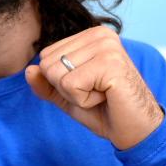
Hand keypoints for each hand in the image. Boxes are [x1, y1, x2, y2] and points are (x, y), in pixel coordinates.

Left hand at [25, 26, 163, 149]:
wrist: (136, 131)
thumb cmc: (104, 111)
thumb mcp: (67, 96)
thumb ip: (46, 83)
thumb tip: (29, 70)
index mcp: (90, 35)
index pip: (46, 56)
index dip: (60, 82)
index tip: (88, 87)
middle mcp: (100, 34)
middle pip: (48, 64)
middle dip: (66, 89)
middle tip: (96, 94)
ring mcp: (107, 46)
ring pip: (57, 74)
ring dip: (75, 95)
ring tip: (102, 95)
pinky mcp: (111, 63)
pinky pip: (71, 85)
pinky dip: (83, 100)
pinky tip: (106, 98)